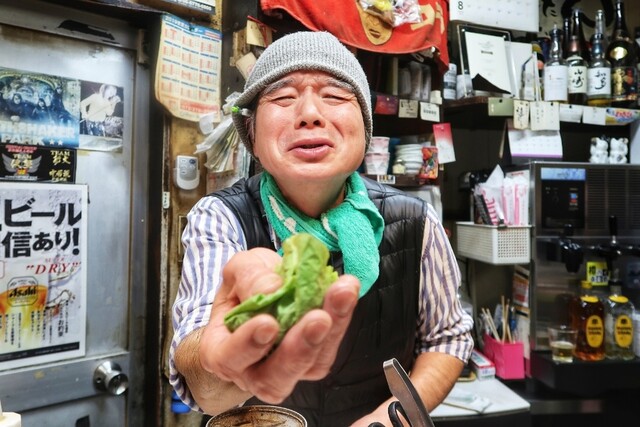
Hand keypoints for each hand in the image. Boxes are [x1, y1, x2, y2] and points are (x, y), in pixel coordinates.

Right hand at [199, 247, 359, 403]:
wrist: (267, 287)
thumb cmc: (245, 285)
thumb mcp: (240, 269)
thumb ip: (250, 277)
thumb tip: (273, 289)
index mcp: (221, 351)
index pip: (230, 357)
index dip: (249, 344)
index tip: (268, 323)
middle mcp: (251, 372)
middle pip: (274, 378)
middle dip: (299, 349)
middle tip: (318, 318)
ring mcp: (287, 371)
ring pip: (310, 366)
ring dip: (330, 331)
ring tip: (342, 295)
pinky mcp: (314, 361)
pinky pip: (329, 349)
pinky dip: (341, 319)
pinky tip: (346, 291)